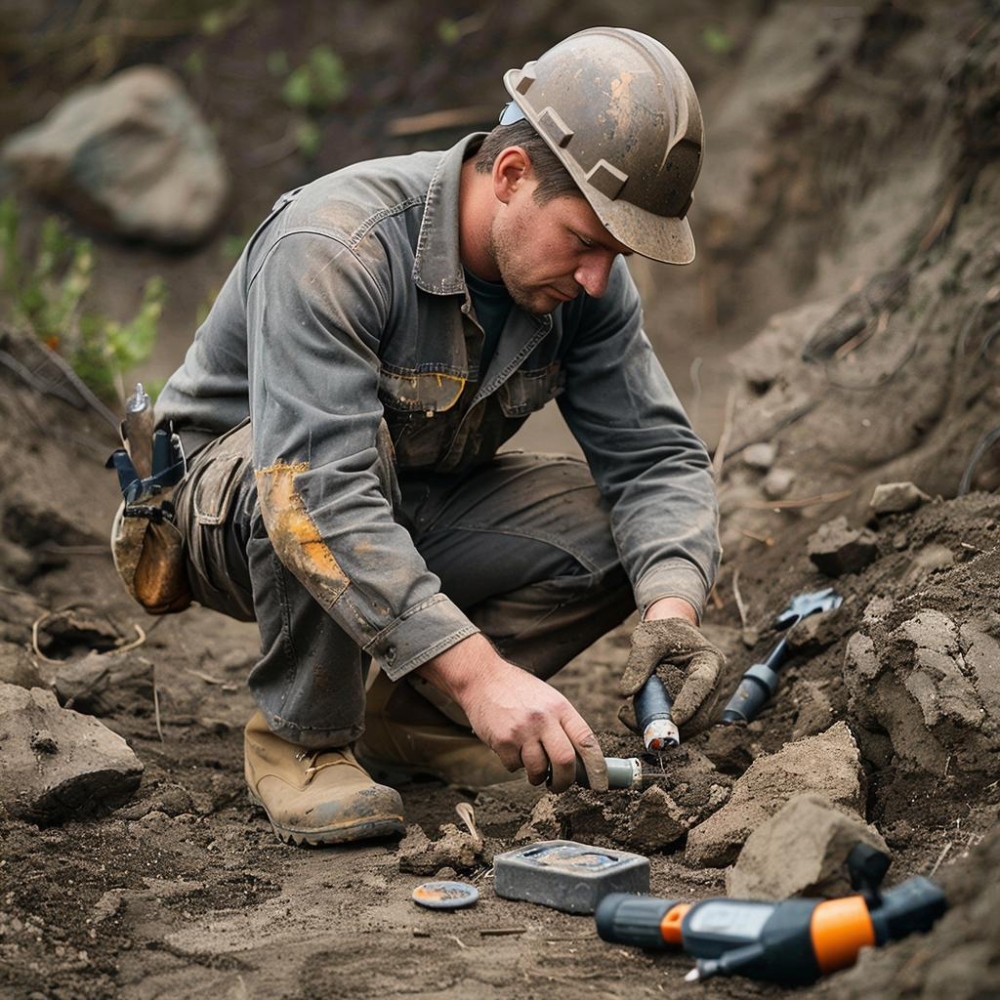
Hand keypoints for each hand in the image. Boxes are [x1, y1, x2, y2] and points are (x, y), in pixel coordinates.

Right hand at [416, 634, 607, 792]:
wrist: (483, 678)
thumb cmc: (518, 692)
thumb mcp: (548, 700)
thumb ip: (562, 726)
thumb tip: (580, 762)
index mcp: (560, 708)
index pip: (586, 741)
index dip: (597, 767)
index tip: (600, 784)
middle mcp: (544, 718)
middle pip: (565, 761)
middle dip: (564, 782)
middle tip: (558, 786)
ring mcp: (522, 729)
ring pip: (539, 769)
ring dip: (537, 776)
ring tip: (532, 768)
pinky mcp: (503, 740)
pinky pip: (514, 766)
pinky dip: (514, 765)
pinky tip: (510, 749)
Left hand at [618, 615, 725, 734]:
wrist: (671, 633)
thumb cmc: (661, 633)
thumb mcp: (646, 640)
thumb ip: (638, 663)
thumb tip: (626, 693)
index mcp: (709, 660)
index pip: (702, 684)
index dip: (689, 702)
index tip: (675, 718)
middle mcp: (715, 682)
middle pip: (702, 714)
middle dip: (675, 726)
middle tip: (642, 726)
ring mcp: (709, 699)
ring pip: (693, 726)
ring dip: (665, 729)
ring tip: (631, 719)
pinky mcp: (698, 710)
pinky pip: (684, 727)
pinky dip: (662, 727)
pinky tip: (637, 719)